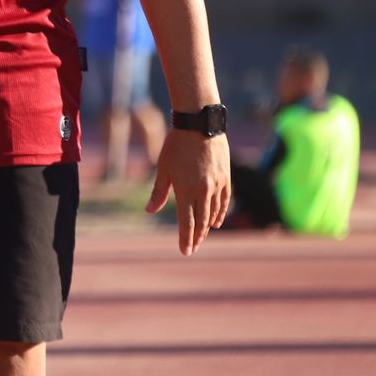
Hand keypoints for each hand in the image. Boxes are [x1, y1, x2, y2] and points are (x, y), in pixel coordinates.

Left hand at [146, 129, 231, 254]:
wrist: (200, 124)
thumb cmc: (176, 145)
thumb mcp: (163, 168)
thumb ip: (158, 192)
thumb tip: (149, 211)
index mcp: (185, 190)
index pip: (186, 222)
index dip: (185, 238)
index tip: (185, 251)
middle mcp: (203, 191)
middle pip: (201, 221)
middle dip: (196, 237)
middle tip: (192, 247)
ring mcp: (216, 185)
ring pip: (213, 213)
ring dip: (207, 227)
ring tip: (201, 236)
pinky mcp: (225, 178)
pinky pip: (224, 201)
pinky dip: (220, 214)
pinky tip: (216, 222)